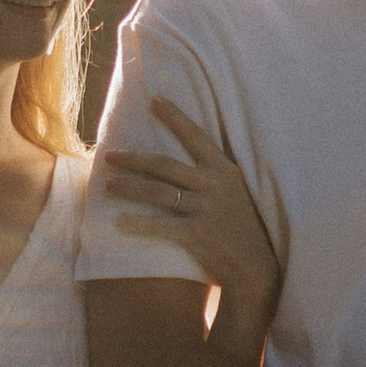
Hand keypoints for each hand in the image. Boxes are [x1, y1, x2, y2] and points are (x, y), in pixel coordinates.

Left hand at [103, 101, 282, 337]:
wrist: (258, 267)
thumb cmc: (244, 229)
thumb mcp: (237, 193)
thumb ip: (213, 177)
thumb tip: (182, 165)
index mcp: (225, 171)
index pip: (196, 136)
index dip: (174, 117)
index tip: (154, 99)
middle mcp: (214, 185)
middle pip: (164, 166)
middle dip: (132, 159)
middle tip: (108, 156)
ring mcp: (206, 209)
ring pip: (157, 193)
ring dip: (128, 188)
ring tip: (107, 186)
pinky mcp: (198, 234)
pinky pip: (161, 226)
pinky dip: (138, 224)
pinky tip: (119, 222)